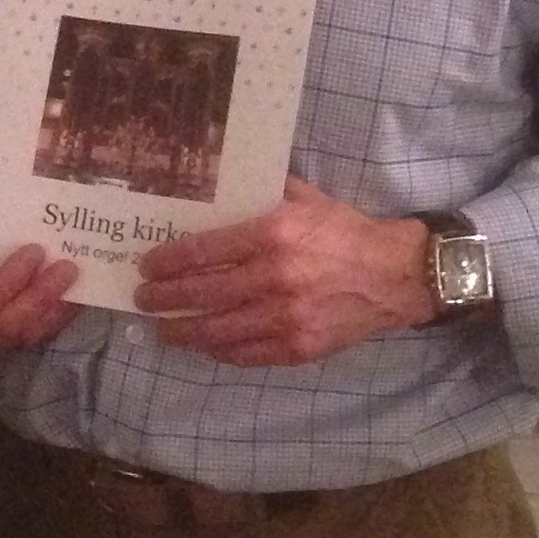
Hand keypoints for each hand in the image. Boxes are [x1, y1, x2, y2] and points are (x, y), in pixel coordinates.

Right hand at [0, 171, 79, 351]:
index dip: (7, 281)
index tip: (35, 250)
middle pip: (3, 323)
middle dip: (38, 295)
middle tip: (66, 266)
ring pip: (22, 333)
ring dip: (51, 306)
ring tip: (72, 274)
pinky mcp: (5, 339)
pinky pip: (35, 337)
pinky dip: (57, 317)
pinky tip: (75, 295)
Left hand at [134, 176, 436, 365]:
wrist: (394, 276)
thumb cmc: (344, 232)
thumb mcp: (304, 199)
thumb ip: (261, 191)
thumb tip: (219, 183)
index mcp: (273, 235)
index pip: (202, 251)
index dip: (167, 262)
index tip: (147, 266)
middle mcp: (273, 278)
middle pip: (200, 293)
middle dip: (163, 298)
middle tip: (144, 299)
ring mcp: (285, 318)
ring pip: (215, 331)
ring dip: (181, 331)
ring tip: (162, 328)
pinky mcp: (297, 348)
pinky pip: (244, 354)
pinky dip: (217, 350)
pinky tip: (203, 344)